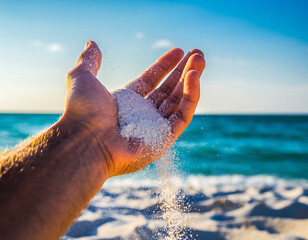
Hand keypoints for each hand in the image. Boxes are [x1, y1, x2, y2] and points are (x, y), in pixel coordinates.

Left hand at [63, 41, 204, 177]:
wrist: (85, 141)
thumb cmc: (81, 112)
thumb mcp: (82, 78)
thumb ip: (90, 61)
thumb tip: (92, 44)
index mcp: (126, 102)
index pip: (150, 80)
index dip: (164, 66)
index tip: (179, 51)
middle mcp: (141, 115)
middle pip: (168, 90)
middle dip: (183, 71)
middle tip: (198, 54)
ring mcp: (154, 128)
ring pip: (179, 101)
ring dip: (191, 80)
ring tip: (200, 59)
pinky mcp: (164, 140)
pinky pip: (182, 115)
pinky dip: (191, 96)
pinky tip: (194, 76)